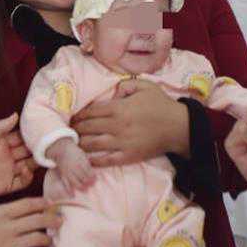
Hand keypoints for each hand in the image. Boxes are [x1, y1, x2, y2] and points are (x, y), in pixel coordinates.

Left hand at [0, 113, 34, 200]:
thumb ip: (0, 127)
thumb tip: (16, 115)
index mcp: (3, 143)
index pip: (22, 137)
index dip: (31, 134)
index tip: (42, 131)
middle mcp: (8, 156)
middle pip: (28, 151)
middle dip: (38, 148)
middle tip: (48, 145)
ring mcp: (9, 170)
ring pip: (30, 165)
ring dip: (36, 162)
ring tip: (42, 158)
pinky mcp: (8, 185)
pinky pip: (24, 181)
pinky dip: (29, 176)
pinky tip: (27, 169)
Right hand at [0, 197, 61, 246]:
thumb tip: (12, 213)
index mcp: (0, 213)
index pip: (28, 204)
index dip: (42, 204)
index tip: (50, 204)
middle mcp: (8, 227)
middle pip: (38, 220)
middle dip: (52, 219)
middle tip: (60, 220)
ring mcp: (8, 245)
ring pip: (37, 239)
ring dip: (47, 239)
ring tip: (51, 240)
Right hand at [47, 139, 94, 195]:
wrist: (62, 150)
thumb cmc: (75, 153)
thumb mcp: (83, 156)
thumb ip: (88, 164)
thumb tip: (94, 175)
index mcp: (81, 161)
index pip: (89, 172)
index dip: (93, 177)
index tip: (96, 179)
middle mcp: (74, 167)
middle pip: (83, 178)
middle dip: (89, 183)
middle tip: (92, 184)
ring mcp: (68, 171)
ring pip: (75, 182)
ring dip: (81, 187)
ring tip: (86, 189)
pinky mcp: (63, 174)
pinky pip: (66, 183)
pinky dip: (69, 190)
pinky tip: (73, 195)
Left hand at [73, 79, 188, 166]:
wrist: (179, 127)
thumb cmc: (161, 105)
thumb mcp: (145, 85)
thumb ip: (125, 85)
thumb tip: (112, 94)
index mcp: (120, 108)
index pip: (92, 112)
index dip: (79, 115)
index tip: (71, 117)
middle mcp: (117, 126)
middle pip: (89, 128)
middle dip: (75, 129)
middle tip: (67, 130)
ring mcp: (122, 143)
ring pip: (93, 144)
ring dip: (80, 144)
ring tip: (72, 144)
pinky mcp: (128, 156)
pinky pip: (106, 160)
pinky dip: (93, 160)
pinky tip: (85, 159)